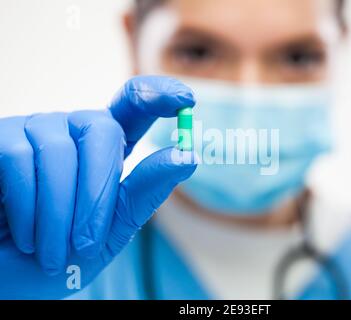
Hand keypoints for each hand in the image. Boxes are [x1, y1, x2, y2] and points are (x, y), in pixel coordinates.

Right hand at [0, 76, 196, 298]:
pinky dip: (27, 209)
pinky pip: (19, 160)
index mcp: (108, 149)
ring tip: (53, 253)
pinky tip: (26, 236)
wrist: (13, 278)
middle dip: (98, 193)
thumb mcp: (113, 230)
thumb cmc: (65, 254)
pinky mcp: (1, 139)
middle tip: (86, 244)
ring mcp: (37, 131)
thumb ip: (145, 192)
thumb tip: (187, 156)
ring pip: (60, 151)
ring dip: (59, 213)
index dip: (158, 96)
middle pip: (103, 130)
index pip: (134, 107)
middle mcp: (75, 130)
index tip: (185, 99)